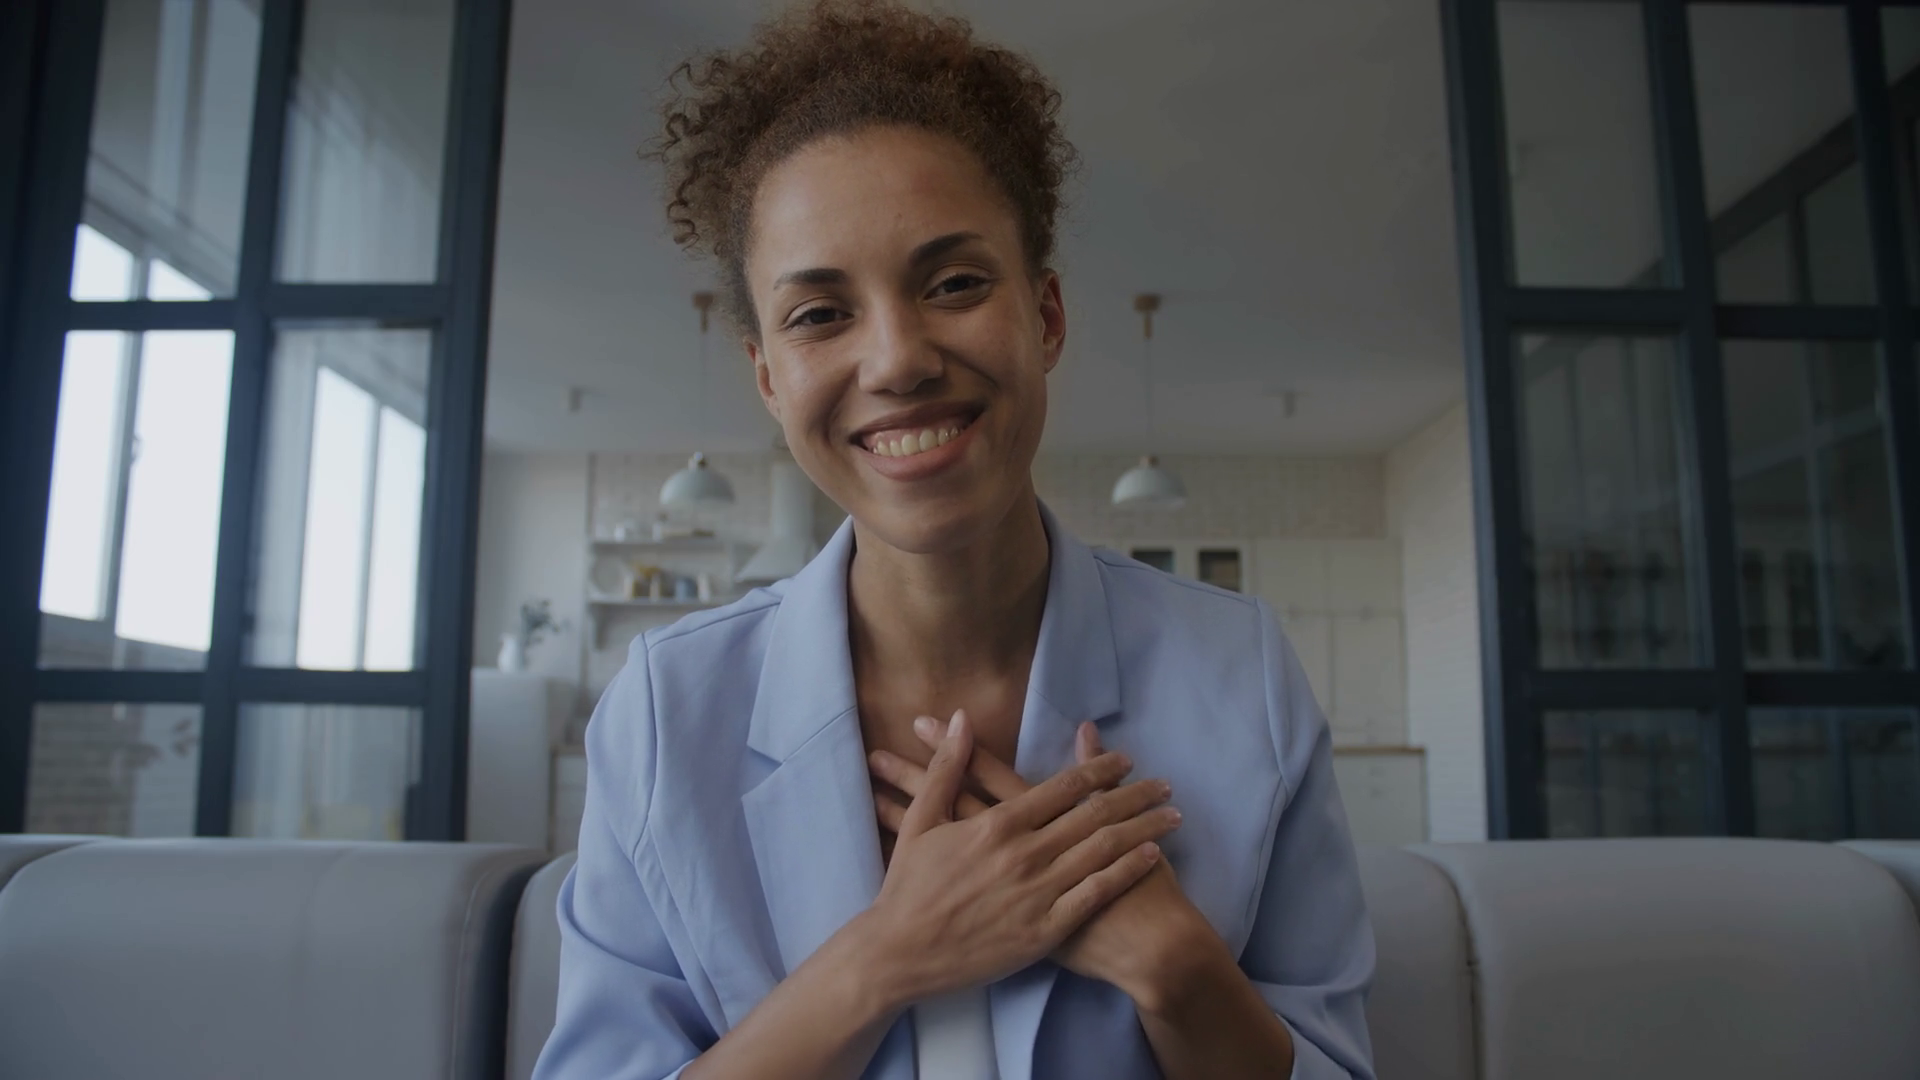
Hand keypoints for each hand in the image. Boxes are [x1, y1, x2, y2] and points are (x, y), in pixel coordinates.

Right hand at [855, 709, 1180, 1007]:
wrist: (898, 954)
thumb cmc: (907, 887)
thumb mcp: (921, 820)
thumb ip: (945, 767)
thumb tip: (962, 718)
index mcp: (996, 824)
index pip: (1062, 787)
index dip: (1099, 770)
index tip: (1126, 759)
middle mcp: (1024, 854)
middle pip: (1094, 815)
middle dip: (1135, 795)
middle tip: (1165, 783)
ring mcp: (1037, 893)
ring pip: (1103, 851)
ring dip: (1143, 829)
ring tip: (1173, 815)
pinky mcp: (1044, 931)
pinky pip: (1096, 895)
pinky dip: (1128, 872)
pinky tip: (1151, 858)